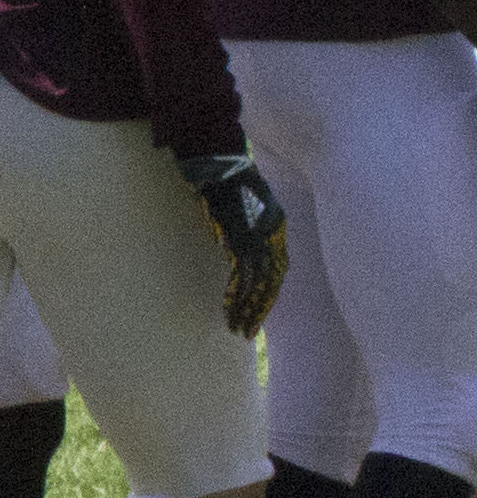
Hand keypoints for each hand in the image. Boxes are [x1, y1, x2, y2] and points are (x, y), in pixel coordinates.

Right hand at [178, 148, 285, 335]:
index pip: (276, 271)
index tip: (255, 314)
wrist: (221, 165)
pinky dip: (236, 296)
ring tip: (237, 329)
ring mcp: (258, 240)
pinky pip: (242, 276)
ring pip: (258, 284)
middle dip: (259, 309)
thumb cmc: (228, 178)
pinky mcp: (242, 241)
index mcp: (276, 228)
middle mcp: (273, 236)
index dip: (266, 295)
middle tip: (248, 332)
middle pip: (271, 282)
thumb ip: (244, 224)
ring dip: (247, 309)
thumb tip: (232, 246)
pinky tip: (230, 311)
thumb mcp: (244, 203)